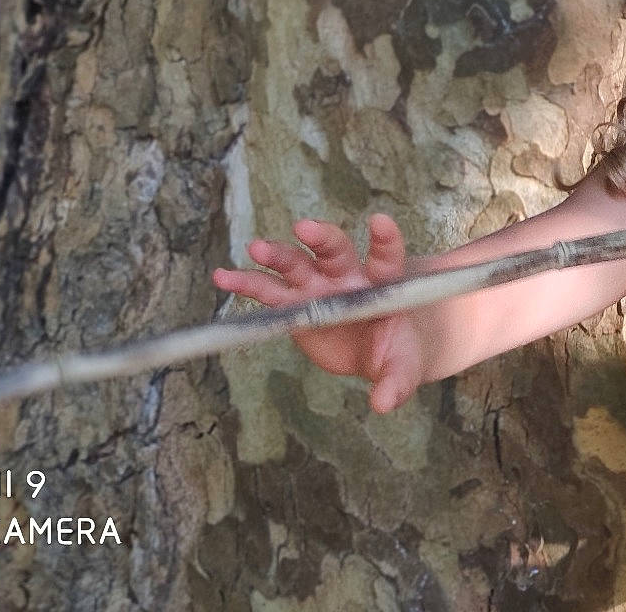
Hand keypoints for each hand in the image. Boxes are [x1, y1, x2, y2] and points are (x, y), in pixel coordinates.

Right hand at [211, 213, 424, 412]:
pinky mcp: (293, 303)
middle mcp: (347, 277)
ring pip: (296, 265)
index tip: (380, 221)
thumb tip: (383, 403)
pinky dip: (246, 282)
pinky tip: (224, 276)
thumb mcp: (402, 369)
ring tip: (256, 249)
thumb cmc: (394, 352)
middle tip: (305, 228)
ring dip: (277, 256)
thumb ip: (395, 382)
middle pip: (335, 251)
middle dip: (321, 238)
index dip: (385, 239)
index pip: (386, 257)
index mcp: (382, 284)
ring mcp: (317, 286)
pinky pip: (268, 290)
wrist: (375, 351)